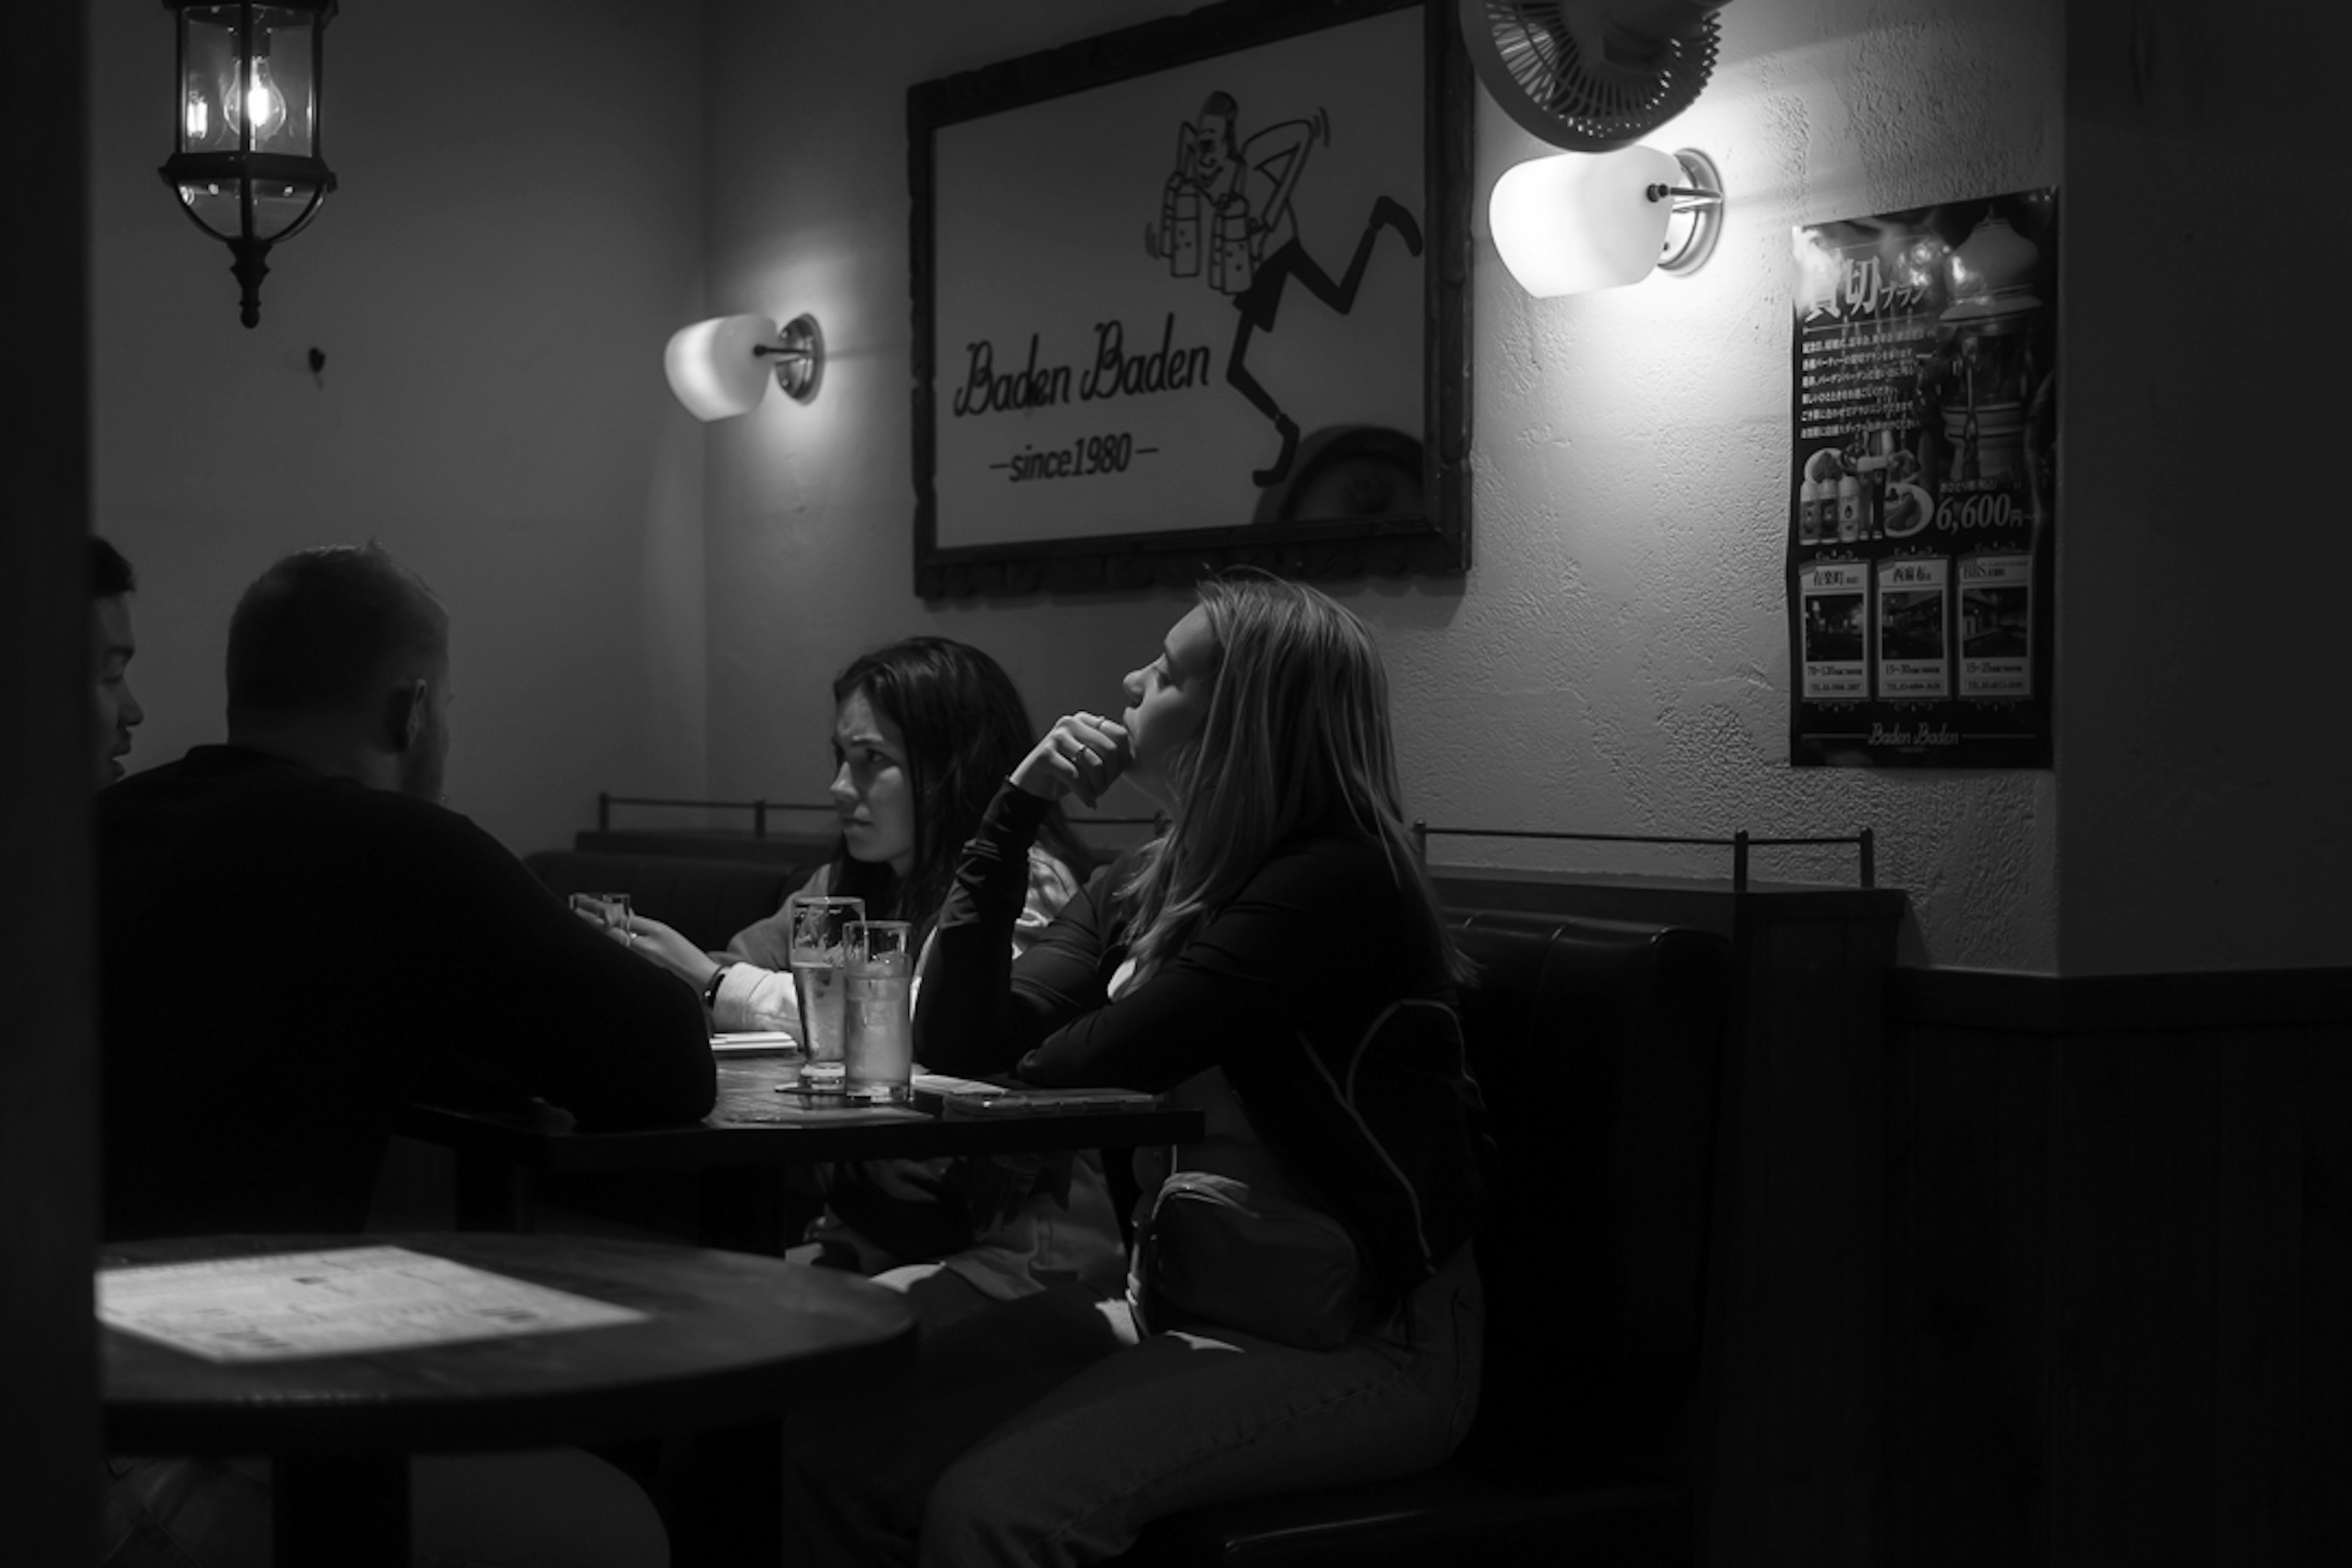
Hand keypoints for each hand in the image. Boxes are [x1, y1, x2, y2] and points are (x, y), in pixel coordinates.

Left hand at [576, 904, 716, 990]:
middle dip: (591, 921)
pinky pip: (623, 962)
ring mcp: (646, 961)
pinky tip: (596, 952)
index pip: (624, 917)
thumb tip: (627, 920)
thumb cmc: (690, 962)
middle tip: (574, 914)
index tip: (586, 904)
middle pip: (613, 929)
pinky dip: (609, 954)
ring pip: (615, 946)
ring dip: (597, 937)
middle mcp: (650, 944)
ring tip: (579, 929)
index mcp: (659, 931)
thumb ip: (647, 930)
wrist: (708, 982)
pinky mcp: (648, 975)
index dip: (602, 911)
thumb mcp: (671, 938)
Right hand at [1012, 711, 1130, 806]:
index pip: (1119, 735)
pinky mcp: (1044, 754)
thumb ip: (1111, 755)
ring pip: (1094, 763)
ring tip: (1094, 795)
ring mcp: (1056, 736)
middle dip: (1111, 775)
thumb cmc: (1067, 774)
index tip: (1114, 777)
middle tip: (1103, 790)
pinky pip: (1075, 776)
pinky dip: (1085, 794)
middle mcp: (1071, 723)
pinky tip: (1088, 802)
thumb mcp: (1092, 762)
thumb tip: (1132, 756)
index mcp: (1086, 720)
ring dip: (1098, 786)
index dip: (1122, 760)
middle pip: (1110, 748)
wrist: (1034, 786)